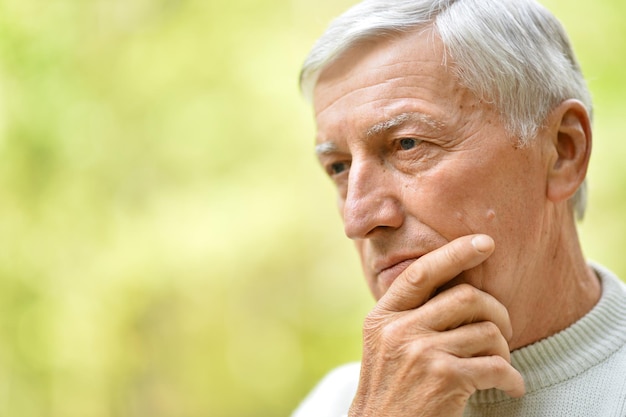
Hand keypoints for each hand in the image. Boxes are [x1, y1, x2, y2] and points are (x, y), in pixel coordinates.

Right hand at [349, 234, 524, 416]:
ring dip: (504, 351)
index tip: (485, 243)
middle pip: (466, 297)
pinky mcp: (445, 379)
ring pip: (487, 332)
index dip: (455, 252)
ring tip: (500, 365)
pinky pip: (497, 366)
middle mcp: (400, 330)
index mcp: (383, 317)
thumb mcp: (384, 345)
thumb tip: (453, 285)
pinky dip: (513, 379)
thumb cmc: (389, 390)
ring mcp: (422, 353)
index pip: (422, 272)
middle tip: (503, 329)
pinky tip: (511, 387)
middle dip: (497, 311)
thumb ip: (407, 316)